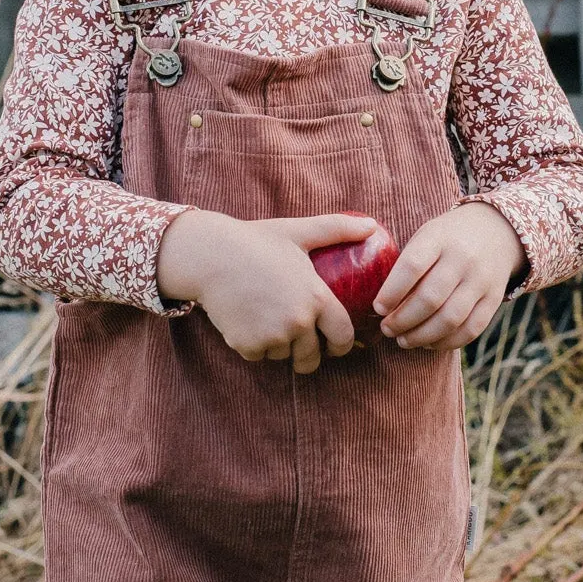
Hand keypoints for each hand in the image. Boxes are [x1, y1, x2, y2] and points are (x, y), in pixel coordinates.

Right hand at [155, 209, 370, 373]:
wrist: (210, 255)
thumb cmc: (255, 241)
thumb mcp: (298, 232)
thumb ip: (337, 230)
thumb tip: (372, 224)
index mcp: (316, 298)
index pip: (343, 337)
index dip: (342, 346)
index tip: (335, 347)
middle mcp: (298, 322)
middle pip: (312, 357)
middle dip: (308, 354)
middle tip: (298, 341)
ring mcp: (272, 337)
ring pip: (282, 356)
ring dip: (278, 346)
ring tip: (265, 318)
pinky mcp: (248, 346)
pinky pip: (258, 356)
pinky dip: (253, 345)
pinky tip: (246, 321)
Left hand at [374, 202, 523, 350]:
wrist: (495, 229)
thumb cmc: (447, 238)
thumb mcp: (426, 236)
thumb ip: (406, 264)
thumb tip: (381, 306)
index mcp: (439, 238)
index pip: (412, 266)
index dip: (392, 292)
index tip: (378, 308)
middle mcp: (463, 258)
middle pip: (430, 299)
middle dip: (402, 321)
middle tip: (387, 329)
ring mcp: (481, 280)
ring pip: (450, 319)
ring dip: (421, 336)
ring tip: (403, 340)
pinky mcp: (494, 298)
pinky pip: (471, 329)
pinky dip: (446, 342)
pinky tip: (428, 343)